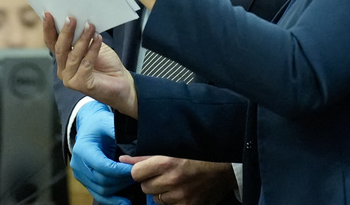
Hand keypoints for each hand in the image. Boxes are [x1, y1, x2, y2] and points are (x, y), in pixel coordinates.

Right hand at [48, 13, 138, 117]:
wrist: (121, 81)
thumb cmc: (106, 62)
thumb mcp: (92, 45)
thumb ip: (82, 36)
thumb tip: (77, 18)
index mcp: (63, 59)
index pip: (51, 42)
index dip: (48, 28)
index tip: (48, 14)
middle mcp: (63, 70)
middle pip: (60, 49)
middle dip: (65, 32)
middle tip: (71, 18)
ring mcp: (70, 79)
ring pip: (73, 56)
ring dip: (82, 39)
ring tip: (90, 26)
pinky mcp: (82, 84)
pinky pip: (86, 63)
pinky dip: (93, 49)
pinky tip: (99, 39)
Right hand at [70, 101, 134, 204]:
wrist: (87, 127)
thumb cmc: (99, 123)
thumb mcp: (107, 122)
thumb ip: (117, 133)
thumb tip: (135, 145)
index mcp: (83, 149)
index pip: (103, 166)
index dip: (121, 170)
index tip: (136, 168)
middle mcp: (78, 165)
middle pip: (102, 180)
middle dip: (123, 179)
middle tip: (140, 175)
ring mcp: (81, 175)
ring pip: (101, 190)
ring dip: (120, 189)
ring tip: (135, 182)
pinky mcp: (85, 181)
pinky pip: (98, 194)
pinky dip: (112, 200)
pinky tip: (125, 203)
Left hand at [120, 156, 236, 204]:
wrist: (226, 168)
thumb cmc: (199, 154)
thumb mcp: (174, 149)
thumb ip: (146, 156)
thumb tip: (123, 159)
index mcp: (167, 162)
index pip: (136, 173)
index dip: (141, 171)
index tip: (148, 168)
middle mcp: (172, 181)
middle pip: (144, 187)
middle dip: (152, 181)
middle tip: (165, 174)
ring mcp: (180, 197)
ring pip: (156, 198)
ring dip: (162, 192)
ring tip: (176, 183)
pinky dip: (173, 201)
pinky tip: (182, 192)